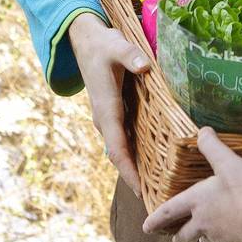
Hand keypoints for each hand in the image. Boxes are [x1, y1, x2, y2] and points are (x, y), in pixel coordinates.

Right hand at [68, 12, 151, 197]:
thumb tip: (145, 66)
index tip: (140, 190)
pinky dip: (136, 152)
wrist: (85, 41)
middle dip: (135, 177)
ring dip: (136, 167)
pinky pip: (124, 138)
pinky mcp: (113, 113)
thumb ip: (131, 56)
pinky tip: (153, 161)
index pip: (117, 147)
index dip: (128, 169)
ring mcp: (108, 118)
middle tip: (155, 199)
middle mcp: (105, 119)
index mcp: (106, 109)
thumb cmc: (103, 45)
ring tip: (157, 187)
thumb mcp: (117, 46)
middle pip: (120, 155)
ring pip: (122, 149)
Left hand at [142, 127, 241, 241]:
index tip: (145, 227)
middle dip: (178, 237)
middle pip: (184, 235)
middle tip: (175, 239)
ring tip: (205, 235)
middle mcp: (203, 222)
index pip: (169, 211)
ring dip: (202, 237)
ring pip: (205, 240)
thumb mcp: (227, 162)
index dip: (155, 219)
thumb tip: (203, 130)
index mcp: (196, 201)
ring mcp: (219, 236)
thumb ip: (213, 147)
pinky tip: (231, 237)